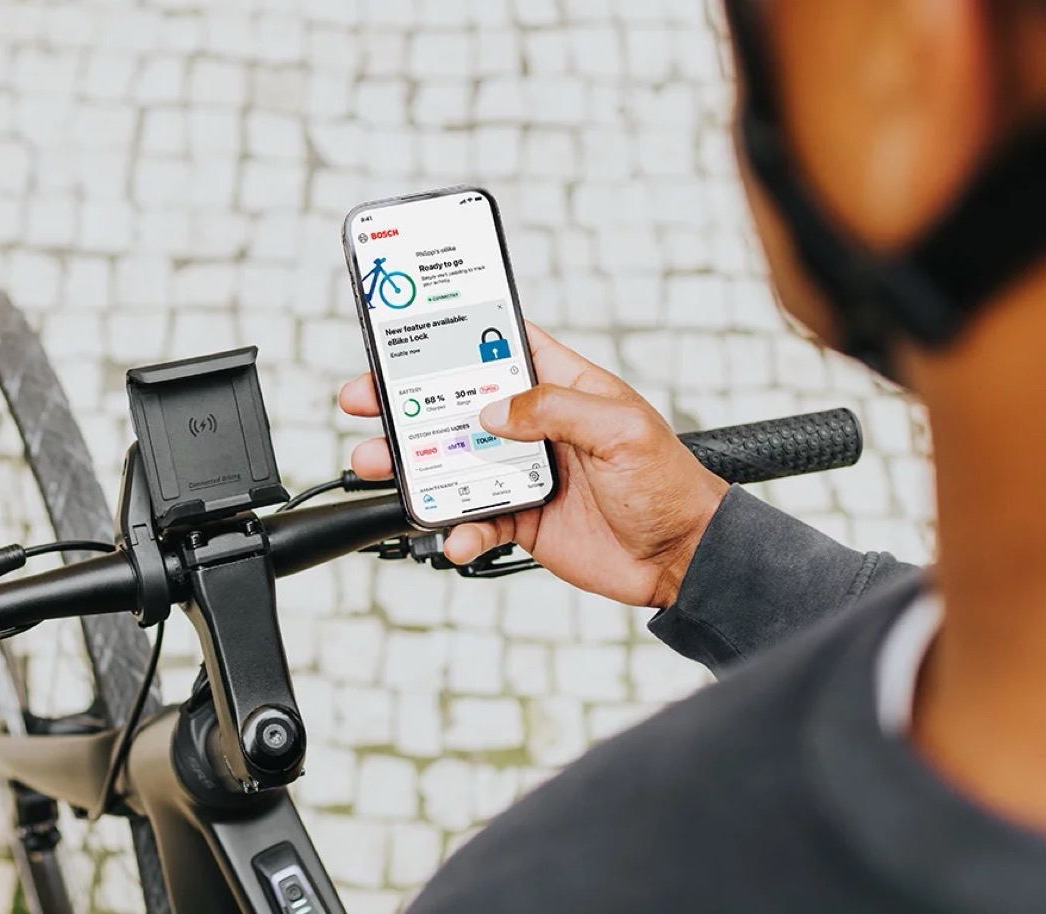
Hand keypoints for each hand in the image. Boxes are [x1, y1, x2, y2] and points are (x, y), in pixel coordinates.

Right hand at [339, 323, 730, 608]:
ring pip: (452, 462)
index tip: (408, 331)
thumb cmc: (670, 483)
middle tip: (363, 400)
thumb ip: (556, 411)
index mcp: (562, 386)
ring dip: (413, 466)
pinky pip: (475, 518)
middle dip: (407, 402)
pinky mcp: (521, 518)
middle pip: (457, 405)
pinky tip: (455, 535)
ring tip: (378, 465)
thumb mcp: (621, 430)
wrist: (681, 558)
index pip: (499, 347)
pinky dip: (458, 529)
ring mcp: (523, 472)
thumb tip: (493, 412)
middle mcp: (535, 425)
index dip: (455, 336)